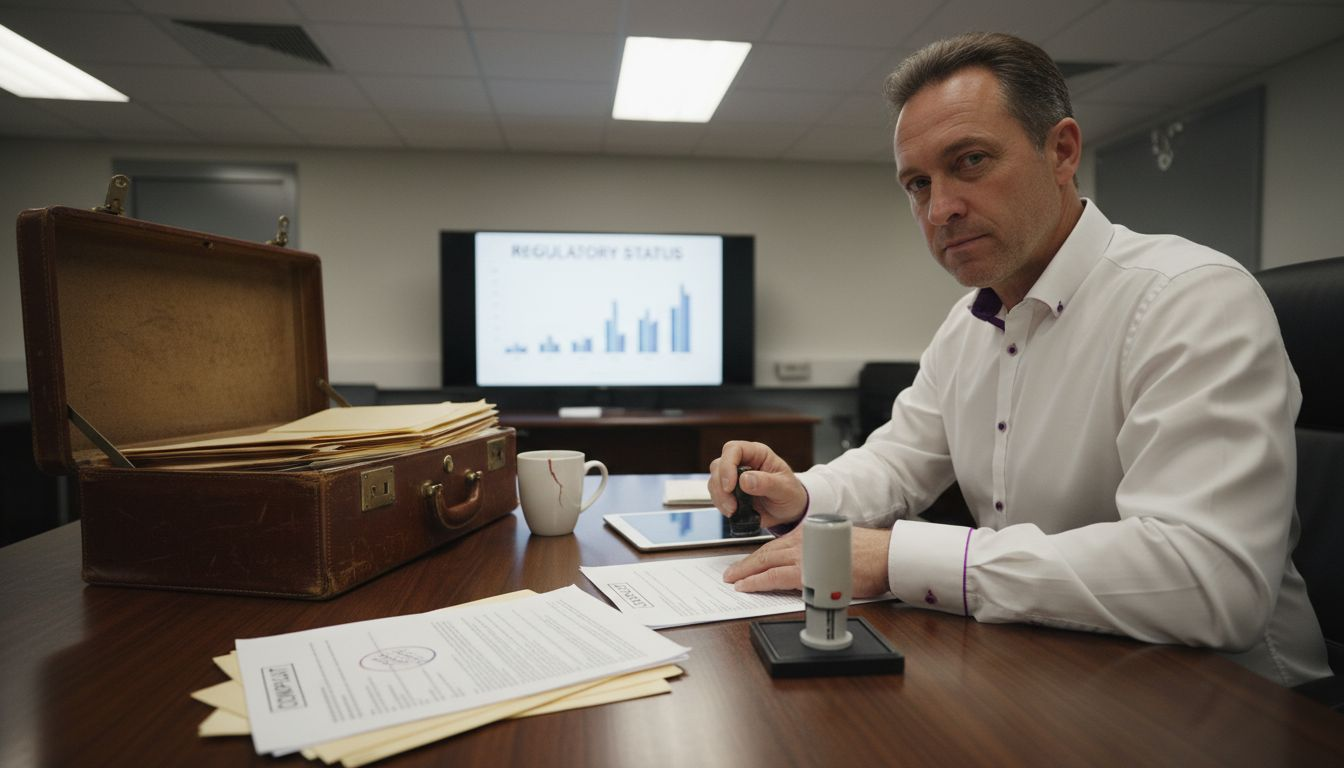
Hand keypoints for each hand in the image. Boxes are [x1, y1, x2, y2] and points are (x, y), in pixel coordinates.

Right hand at [707, 441, 806, 528]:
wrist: (790, 511)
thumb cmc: (791, 494)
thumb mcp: (785, 489)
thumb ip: (767, 483)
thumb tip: (745, 480)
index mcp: (758, 454)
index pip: (734, 449)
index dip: (727, 465)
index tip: (730, 486)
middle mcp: (743, 462)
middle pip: (719, 465)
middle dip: (721, 486)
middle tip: (732, 505)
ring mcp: (734, 477)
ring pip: (714, 480)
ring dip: (719, 497)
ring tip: (733, 511)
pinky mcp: (730, 492)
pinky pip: (716, 494)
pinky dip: (720, 504)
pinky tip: (732, 512)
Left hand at [722, 524, 892, 598]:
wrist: (884, 555)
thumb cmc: (867, 555)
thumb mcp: (835, 547)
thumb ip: (817, 555)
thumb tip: (809, 569)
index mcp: (808, 534)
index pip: (776, 546)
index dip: (759, 556)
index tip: (748, 564)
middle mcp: (802, 542)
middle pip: (766, 553)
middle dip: (745, 565)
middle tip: (730, 573)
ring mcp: (803, 557)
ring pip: (765, 563)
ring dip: (746, 573)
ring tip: (733, 581)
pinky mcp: (807, 573)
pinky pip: (775, 577)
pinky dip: (758, 582)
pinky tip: (747, 586)